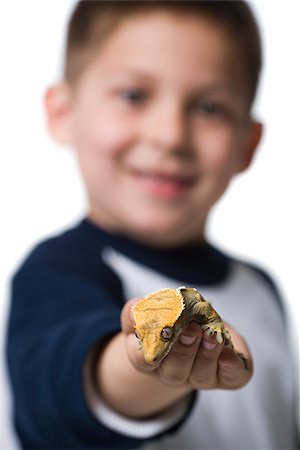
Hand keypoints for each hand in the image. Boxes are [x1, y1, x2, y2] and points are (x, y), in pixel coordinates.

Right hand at [121, 299, 252, 390]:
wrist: (199, 323)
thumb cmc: (169, 317)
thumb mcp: (150, 310)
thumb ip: (139, 308)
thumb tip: (135, 311)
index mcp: (149, 357)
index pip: (141, 358)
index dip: (147, 348)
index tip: (158, 330)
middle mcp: (172, 373)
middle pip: (174, 371)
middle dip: (183, 351)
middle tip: (192, 329)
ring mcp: (199, 377)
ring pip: (201, 375)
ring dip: (207, 354)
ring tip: (212, 335)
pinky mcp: (226, 375)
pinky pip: (230, 378)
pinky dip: (231, 367)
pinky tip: (229, 354)